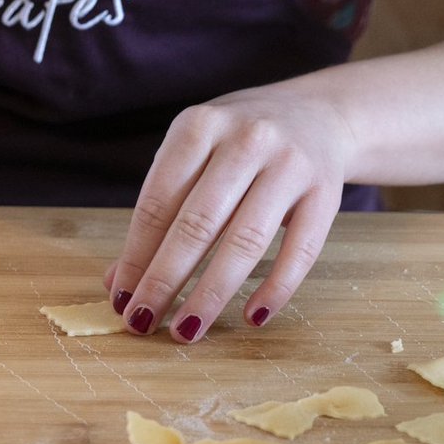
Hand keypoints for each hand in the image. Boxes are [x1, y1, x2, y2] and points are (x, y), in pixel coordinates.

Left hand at [105, 79, 356, 342]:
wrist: (319, 113)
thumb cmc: (238, 145)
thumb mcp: (193, 157)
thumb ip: (160, 212)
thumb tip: (118, 283)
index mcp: (199, 126)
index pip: (158, 203)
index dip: (136, 256)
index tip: (121, 299)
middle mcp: (245, 140)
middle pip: (197, 224)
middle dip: (164, 280)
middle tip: (142, 321)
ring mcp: (289, 164)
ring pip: (245, 241)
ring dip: (210, 293)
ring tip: (186, 330)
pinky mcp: (326, 191)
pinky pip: (300, 250)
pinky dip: (276, 288)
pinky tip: (252, 317)